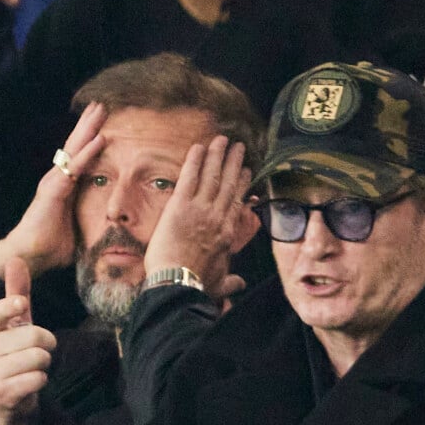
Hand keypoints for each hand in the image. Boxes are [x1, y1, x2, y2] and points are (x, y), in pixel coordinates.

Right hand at [0, 102, 106, 278]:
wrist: (30, 257)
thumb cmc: (53, 246)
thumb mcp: (80, 230)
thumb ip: (92, 223)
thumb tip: (112, 229)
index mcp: (66, 187)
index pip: (81, 158)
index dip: (92, 140)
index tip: (105, 124)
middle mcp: (59, 180)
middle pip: (76, 146)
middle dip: (89, 125)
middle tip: (102, 105)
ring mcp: (54, 182)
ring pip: (74, 150)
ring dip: (88, 129)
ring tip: (100, 110)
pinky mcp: (53, 190)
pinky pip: (74, 167)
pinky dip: (87, 153)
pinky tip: (100, 139)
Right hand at [0, 257, 56, 424]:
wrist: (9, 400)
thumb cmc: (14, 353)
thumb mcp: (17, 323)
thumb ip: (17, 292)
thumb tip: (16, 259)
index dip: (10, 307)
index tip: (21, 305)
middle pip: (34, 335)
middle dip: (46, 344)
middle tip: (37, 351)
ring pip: (39, 357)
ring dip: (45, 363)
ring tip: (31, 368)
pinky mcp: (1, 393)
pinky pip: (38, 377)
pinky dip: (41, 380)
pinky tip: (29, 383)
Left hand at [145, 135, 252, 300]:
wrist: (178, 283)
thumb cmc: (197, 285)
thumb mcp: (219, 283)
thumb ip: (231, 281)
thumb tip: (240, 285)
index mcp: (227, 233)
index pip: (237, 202)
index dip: (243, 184)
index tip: (246, 171)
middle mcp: (217, 216)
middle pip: (228, 183)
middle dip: (233, 162)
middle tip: (238, 146)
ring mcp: (200, 209)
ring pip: (212, 176)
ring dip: (217, 155)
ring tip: (222, 139)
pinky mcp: (180, 205)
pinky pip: (190, 177)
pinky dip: (195, 161)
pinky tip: (199, 147)